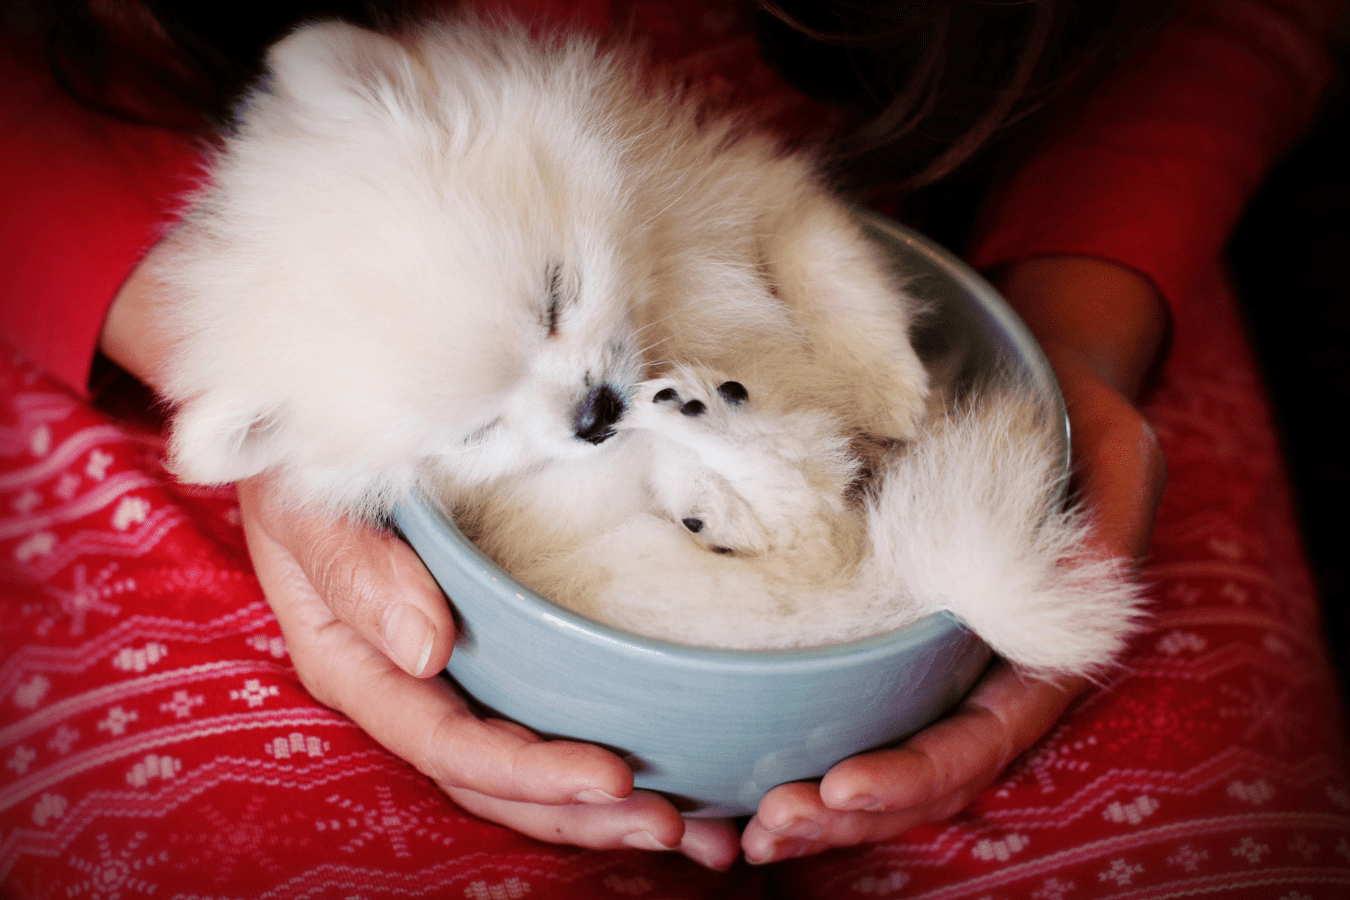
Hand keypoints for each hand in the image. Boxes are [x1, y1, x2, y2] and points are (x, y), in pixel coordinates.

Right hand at [236, 476, 740, 867]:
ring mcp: (454, 669)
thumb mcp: (307, 503)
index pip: (448, 744)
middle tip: (678, 828)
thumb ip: (354, 571)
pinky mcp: (494, 642)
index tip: (611, 777)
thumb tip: (425, 649)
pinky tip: (677, 766)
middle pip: (498, 779)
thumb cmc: (301, 461)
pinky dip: (608, 738)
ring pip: (528, 760)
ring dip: (606, 804)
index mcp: (359, 666)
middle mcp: (410, 684)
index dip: (529, 772)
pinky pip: (547, 707)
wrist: (315, 423)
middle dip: (584, 813)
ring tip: (700, 829)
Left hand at [742, 256, 1168, 862]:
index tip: (841, 787)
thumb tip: (1089, 572)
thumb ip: (1104, 515)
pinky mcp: (884, 625)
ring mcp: (932, 653)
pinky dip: (802, 738)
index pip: (984, 737)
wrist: (1026, 380)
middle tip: (769, 825)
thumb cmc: (1070, 412)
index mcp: (1040, 646)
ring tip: (746, 826)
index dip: (918, 773)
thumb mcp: (1108, 447)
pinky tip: (743, 766)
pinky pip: (848, 696)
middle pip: (925, 770)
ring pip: (882, 749)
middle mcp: (983, 667)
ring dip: (820, 801)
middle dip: (850, 811)